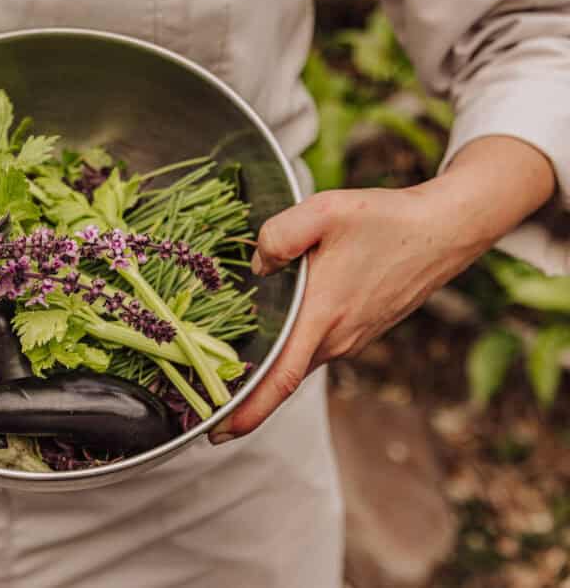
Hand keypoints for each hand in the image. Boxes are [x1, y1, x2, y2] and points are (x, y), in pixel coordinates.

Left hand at [208, 136, 555, 443]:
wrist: (443, 231)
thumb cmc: (384, 219)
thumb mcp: (324, 211)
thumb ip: (280, 235)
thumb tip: (257, 265)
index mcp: (322, 315)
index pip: (281, 378)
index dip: (248, 410)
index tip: (218, 432)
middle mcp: (336, 338)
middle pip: (283, 378)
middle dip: (244, 396)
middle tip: (202, 403)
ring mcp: (351, 339)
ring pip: (300, 362)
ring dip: (268, 373)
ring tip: (226, 373)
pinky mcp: (360, 332)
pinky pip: (316, 349)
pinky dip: (290, 354)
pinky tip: (272, 338)